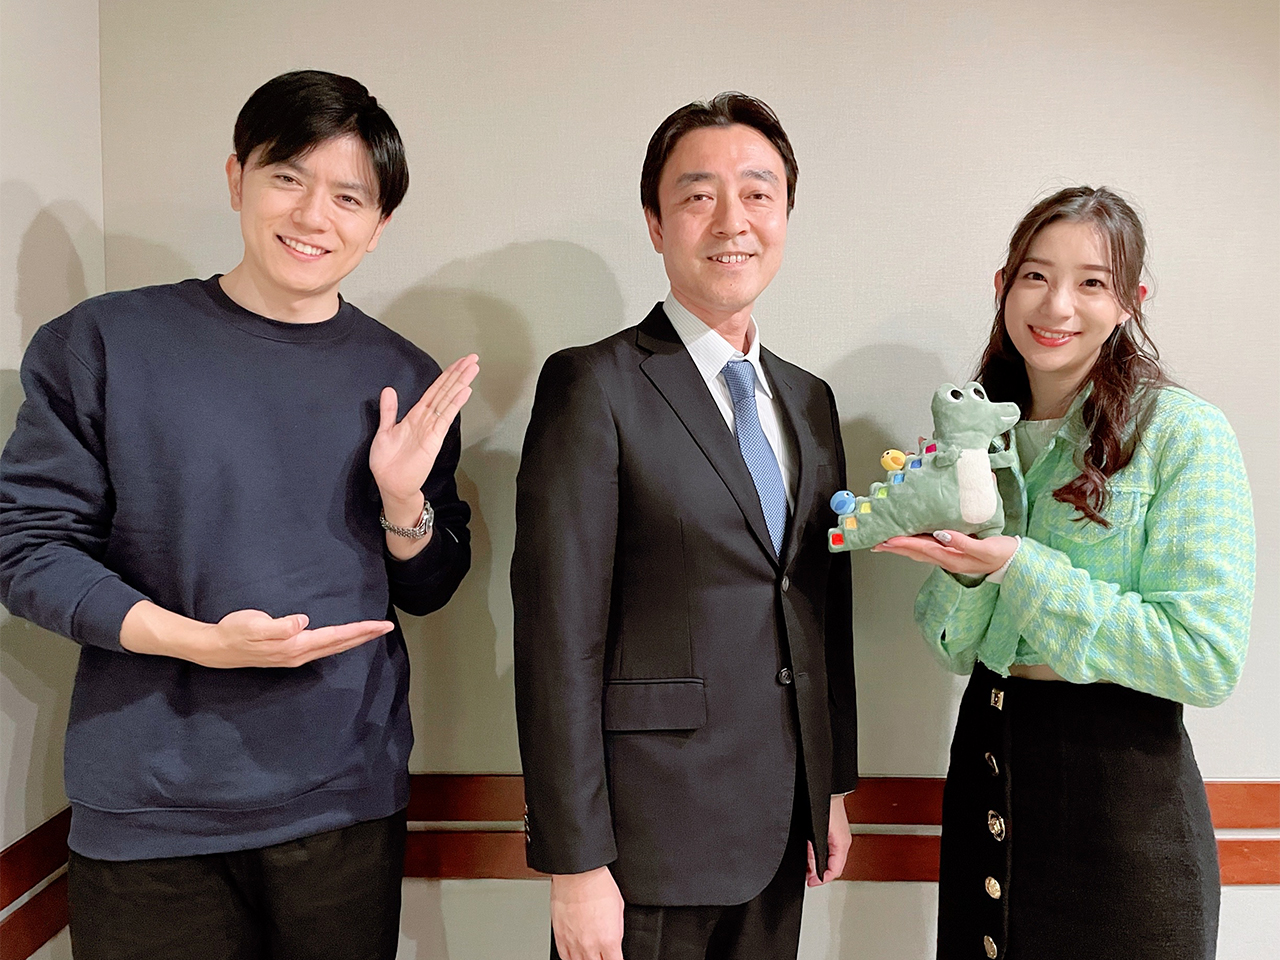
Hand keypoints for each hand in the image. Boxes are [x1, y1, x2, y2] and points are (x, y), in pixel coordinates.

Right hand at [121, 601, 393, 667]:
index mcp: (296, 645)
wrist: (216, 648)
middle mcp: (300, 654)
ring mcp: (295, 657)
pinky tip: (342, 640)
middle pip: (339, 644)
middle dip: (364, 636)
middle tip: (387, 627)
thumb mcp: (253, 624)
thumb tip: (302, 622)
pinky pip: (323, 649)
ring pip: (333, 648)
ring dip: (353, 640)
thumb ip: (278, 625)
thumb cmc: (234, 631)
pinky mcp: (289, 655)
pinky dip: (338, 643)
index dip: (360, 631)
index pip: (336, 636)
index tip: (380, 625)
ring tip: (371, 632)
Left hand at [369, 354, 478, 506]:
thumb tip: (389, 390)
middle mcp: (426, 419)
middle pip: (445, 391)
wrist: (390, 484)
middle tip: (472, 359)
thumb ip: (389, 410)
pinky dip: (455, 403)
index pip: (434, 390)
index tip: (458, 363)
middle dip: (458, 374)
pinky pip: (445, 417)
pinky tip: (464, 391)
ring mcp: (432, 428)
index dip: (445, 375)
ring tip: (473, 368)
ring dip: (460, 383)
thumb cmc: (387, 463)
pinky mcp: (434, 438)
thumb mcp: (383, 431)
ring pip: (448, 400)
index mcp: (415, 416)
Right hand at [550, 866, 623, 959]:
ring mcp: (573, 943)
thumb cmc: (598, 885)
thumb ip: (617, 930)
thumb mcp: (619, 908)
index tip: (615, 957)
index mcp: (609, 940)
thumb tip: (615, 940)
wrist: (578, 874)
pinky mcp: (559, 937)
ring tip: (590, 954)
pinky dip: (571, 958)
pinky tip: (575, 955)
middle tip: (602, 954)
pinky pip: (564, 957)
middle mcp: (590, 946)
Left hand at [807, 794, 851, 885]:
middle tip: (806, 874)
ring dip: (815, 862)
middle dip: (816, 871)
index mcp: (842, 845)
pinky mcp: (830, 830)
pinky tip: (806, 849)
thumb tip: (815, 873)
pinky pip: (824, 847)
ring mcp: (836, 836)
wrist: (825, 789)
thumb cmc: (826, 807)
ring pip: (827, 857)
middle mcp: (841, 842)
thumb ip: (819, 856)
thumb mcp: (822, 836)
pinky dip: (814, 852)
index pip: (834, 871)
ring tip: (805, 863)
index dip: (821, 880)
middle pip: (830, 865)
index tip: (811, 883)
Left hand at [871, 531, 1018, 576]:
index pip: (923, 549)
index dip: (905, 543)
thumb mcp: (986, 548)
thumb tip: (941, 534)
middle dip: (895, 548)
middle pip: (916, 553)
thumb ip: (963, 542)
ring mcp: (950, 558)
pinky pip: (928, 550)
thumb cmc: (1003, 554)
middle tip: (876, 543)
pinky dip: (914, 545)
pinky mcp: (953, 555)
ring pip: (919, 553)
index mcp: (953, 558)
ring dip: (902, 548)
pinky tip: (910, 541)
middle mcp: (948, 560)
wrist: (1014, 563)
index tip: (888, 539)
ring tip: (886, 543)